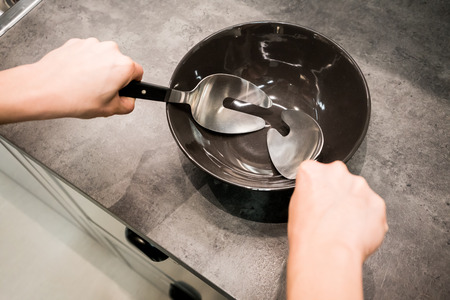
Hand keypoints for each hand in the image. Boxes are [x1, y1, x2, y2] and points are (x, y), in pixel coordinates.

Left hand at [0, 38, 143, 122]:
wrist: (45, 89)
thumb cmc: (75, 98)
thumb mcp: (110, 110)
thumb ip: (127, 105)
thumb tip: (129, 100)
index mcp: (123, 66)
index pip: (138, 73)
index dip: (132, 84)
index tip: (123, 90)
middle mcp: (110, 51)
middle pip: (120, 64)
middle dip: (114, 76)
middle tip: (101, 92)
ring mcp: (93, 44)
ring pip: (103, 58)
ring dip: (99, 69)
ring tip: (86, 85)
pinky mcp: (77, 43)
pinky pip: (87, 54)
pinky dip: (85, 63)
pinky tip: (77, 77)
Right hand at [287, 160, 387, 299]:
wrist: (329, 253)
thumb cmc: (309, 234)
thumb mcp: (295, 206)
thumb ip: (309, 192)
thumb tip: (318, 197)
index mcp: (313, 171)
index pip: (315, 172)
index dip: (317, 188)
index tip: (318, 199)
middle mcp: (338, 172)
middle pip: (339, 179)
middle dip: (338, 193)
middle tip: (332, 215)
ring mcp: (360, 186)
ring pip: (358, 193)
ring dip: (354, 206)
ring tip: (344, 227)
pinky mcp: (378, 202)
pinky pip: (373, 209)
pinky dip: (368, 219)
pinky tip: (355, 232)